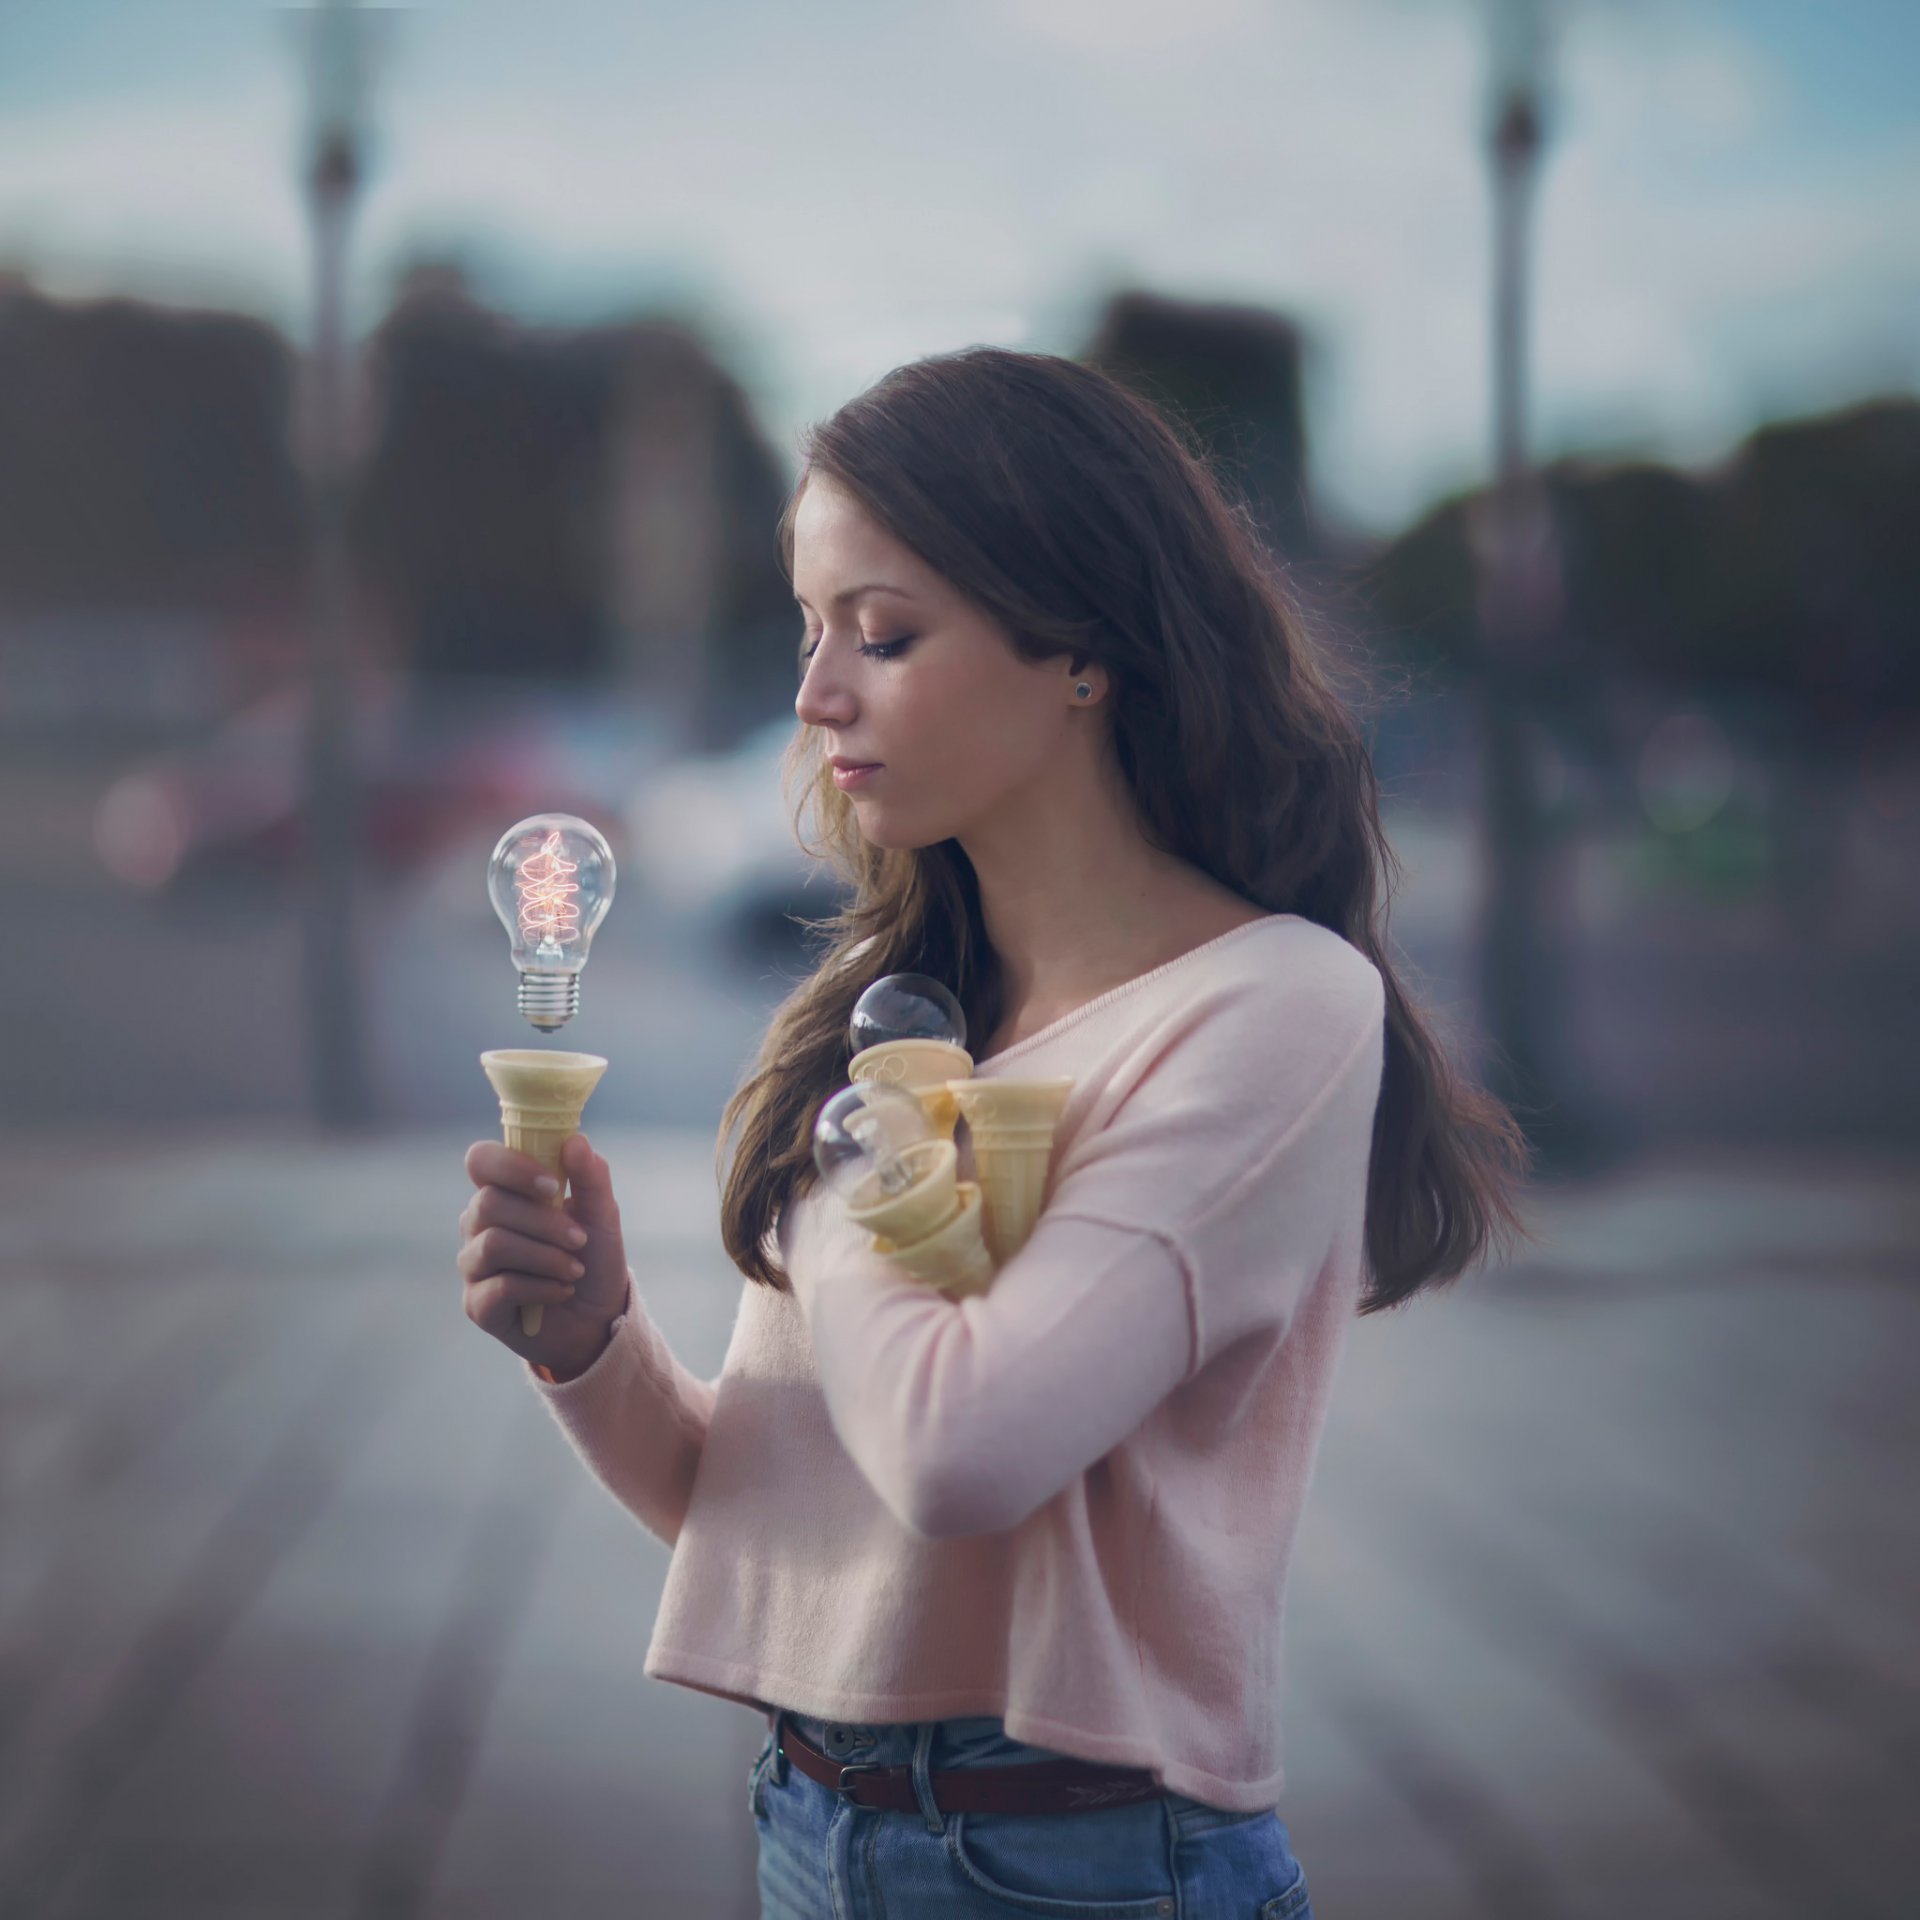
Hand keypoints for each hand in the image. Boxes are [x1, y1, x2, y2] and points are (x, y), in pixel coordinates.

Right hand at [458, 1133, 628, 1379]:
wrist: (598, 1319)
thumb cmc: (593, 1258)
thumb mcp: (602, 1215)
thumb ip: (591, 1177)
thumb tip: (575, 1140)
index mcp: (504, 1192)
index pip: (480, 1160)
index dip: (511, 1167)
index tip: (553, 1185)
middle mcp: (479, 1225)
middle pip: (488, 1204)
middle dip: (543, 1222)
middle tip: (579, 1239)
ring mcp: (474, 1264)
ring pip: (493, 1244)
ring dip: (546, 1256)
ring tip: (574, 1270)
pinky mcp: (476, 1304)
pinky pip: (501, 1287)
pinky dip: (542, 1287)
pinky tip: (561, 1291)